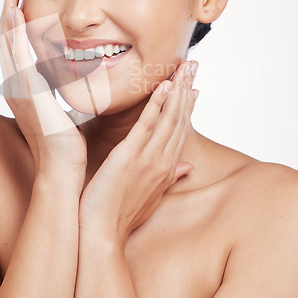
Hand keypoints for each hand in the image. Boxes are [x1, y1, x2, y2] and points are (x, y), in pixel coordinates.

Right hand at [0, 0, 86, 183]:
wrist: (63, 168)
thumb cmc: (65, 143)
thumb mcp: (59, 108)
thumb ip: (57, 89)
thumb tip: (65, 72)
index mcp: (23, 89)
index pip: (14, 47)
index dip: (13, 22)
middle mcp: (15, 86)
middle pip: (5, 39)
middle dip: (7, 10)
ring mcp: (19, 89)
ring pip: (7, 43)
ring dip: (8, 14)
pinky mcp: (28, 92)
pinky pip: (18, 56)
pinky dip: (15, 33)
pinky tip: (17, 12)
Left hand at [78, 60, 198, 243]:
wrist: (102, 233)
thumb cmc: (122, 214)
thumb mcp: (153, 194)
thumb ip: (171, 176)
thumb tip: (188, 166)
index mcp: (167, 167)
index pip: (181, 130)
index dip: (189, 106)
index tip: (195, 87)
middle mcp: (164, 160)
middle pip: (180, 118)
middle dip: (187, 89)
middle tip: (193, 65)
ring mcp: (149, 158)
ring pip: (169, 118)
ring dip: (178, 90)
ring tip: (184, 67)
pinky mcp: (130, 156)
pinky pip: (147, 125)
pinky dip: (157, 104)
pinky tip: (163, 86)